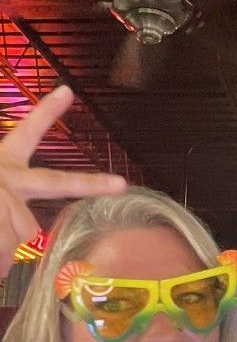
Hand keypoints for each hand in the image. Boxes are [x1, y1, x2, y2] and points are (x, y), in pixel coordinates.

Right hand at [0, 86, 126, 274]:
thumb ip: (9, 218)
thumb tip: (26, 238)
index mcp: (0, 162)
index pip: (24, 133)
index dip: (45, 113)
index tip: (67, 91)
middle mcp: (3, 172)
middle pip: (54, 182)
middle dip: (91, 183)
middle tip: (120, 184)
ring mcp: (2, 188)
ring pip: (22, 230)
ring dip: (4, 250)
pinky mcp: (2, 212)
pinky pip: (7, 245)